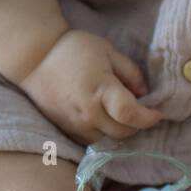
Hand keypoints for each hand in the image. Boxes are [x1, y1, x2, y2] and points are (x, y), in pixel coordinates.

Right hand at [18, 29, 163, 145]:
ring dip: (119, 131)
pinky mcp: (65, 129)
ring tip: (120, 114)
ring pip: (107, 140)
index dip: (148, 117)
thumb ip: (130, 72)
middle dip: (136, 125)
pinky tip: (102, 118)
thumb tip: (144, 94)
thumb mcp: (108, 51)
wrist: (34, 59)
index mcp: (101, 90)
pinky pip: (90, 140)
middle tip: (139, 111)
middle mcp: (88, 112)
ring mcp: (75, 124)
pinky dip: (102, 133)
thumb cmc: (74, 49)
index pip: (130, 114)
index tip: (157, 113)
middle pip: (122, 133)